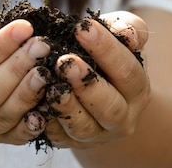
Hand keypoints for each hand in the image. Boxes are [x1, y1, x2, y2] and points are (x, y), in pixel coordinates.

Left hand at [43, 11, 149, 147]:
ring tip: (50, 84)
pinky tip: (34, 105)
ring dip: (66, 106)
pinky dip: (45, 122)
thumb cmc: (108, 54)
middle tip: (65, 62)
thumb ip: (128, 29)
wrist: (99, 91)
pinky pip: (58, 136)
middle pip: (109, 106)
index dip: (106, 49)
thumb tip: (128, 35)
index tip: (82, 28)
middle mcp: (122, 117)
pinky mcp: (71, 142)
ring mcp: (97, 134)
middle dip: (87, 84)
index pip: (127, 71)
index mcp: (137, 88)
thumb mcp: (121, 37)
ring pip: (83, 127)